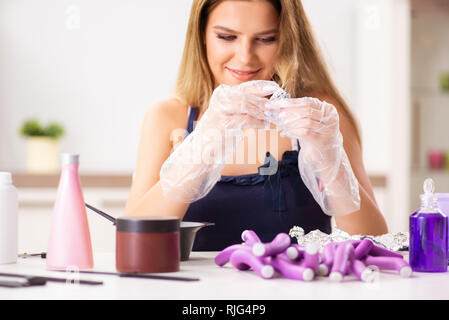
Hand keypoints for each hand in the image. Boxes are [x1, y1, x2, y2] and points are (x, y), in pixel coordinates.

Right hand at [159, 80, 279, 202]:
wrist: (200, 154)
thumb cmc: (218, 136)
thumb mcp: (232, 117)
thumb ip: (245, 108)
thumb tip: (268, 104)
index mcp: (222, 94)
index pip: (245, 86)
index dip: (262, 87)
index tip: (276, 88)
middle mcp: (220, 99)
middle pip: (247, 95)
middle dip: (264, 100)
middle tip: (278, 105)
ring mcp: (220, 110)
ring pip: (246, 105)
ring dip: (262, 111)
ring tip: (273, 116)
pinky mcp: (223, 123)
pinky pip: (245, 119)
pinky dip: (257, 122)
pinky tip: (264, 125)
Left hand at [266, 97, 359, 215]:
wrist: (327, 159)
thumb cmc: (315, 138)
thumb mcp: (309, 122)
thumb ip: (298, 113)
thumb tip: (276, 105)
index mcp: (328, 110)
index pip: (307, 101)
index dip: (289, 102)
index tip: (274, 103)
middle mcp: (331, 118)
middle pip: (306, 109)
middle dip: (287, 109)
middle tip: (272, 111)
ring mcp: (328, 130)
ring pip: (305, 120)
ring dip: (288, 121)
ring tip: (277, 122)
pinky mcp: (322, 141)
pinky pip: (304, 132)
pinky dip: (291, 131)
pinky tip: (283, 133)